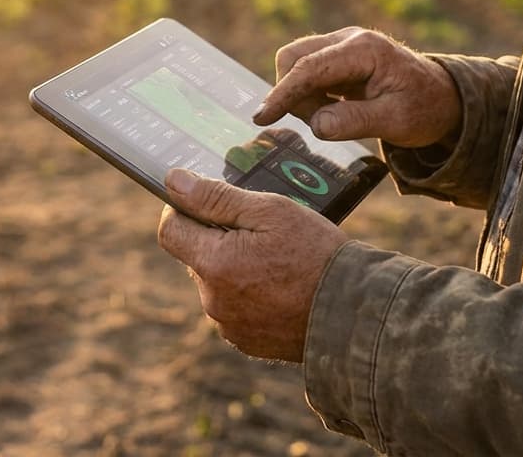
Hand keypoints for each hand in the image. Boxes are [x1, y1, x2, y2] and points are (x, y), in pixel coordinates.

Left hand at [157, 168, 347, 361]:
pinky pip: (234, 309)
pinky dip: (249, 295)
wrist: (353, 313)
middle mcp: (213, 299)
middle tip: (261, 233)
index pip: (170, 230)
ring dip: (234, 268)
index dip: (184, 210)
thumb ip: (217, 198)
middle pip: (195, 256)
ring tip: (278, 262)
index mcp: (214, 264)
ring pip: (216, 283)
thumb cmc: (316, 255)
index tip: (210, 204)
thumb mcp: (271, 212)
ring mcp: (228, 325)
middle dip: (217, 239)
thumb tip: (173, 181)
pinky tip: (281, 287)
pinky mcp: (245, 341)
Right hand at [253, 27, 461, 147]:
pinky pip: (307, 73)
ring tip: (335, 117)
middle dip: (294, 94)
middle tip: (322, 123)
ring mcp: (342, 45)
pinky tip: (336, 109)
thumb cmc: (424, 109)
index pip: (310, 68)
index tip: (262, 118)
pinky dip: (310, 95)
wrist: (444, 99)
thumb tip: (317, 126)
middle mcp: (349, 39)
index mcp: (365, 49)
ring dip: (302, 97)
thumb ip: (354, 122)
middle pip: (294, 58)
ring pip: (296, 65)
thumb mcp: (396, 122)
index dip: (283, 94)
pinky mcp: (338, 58)